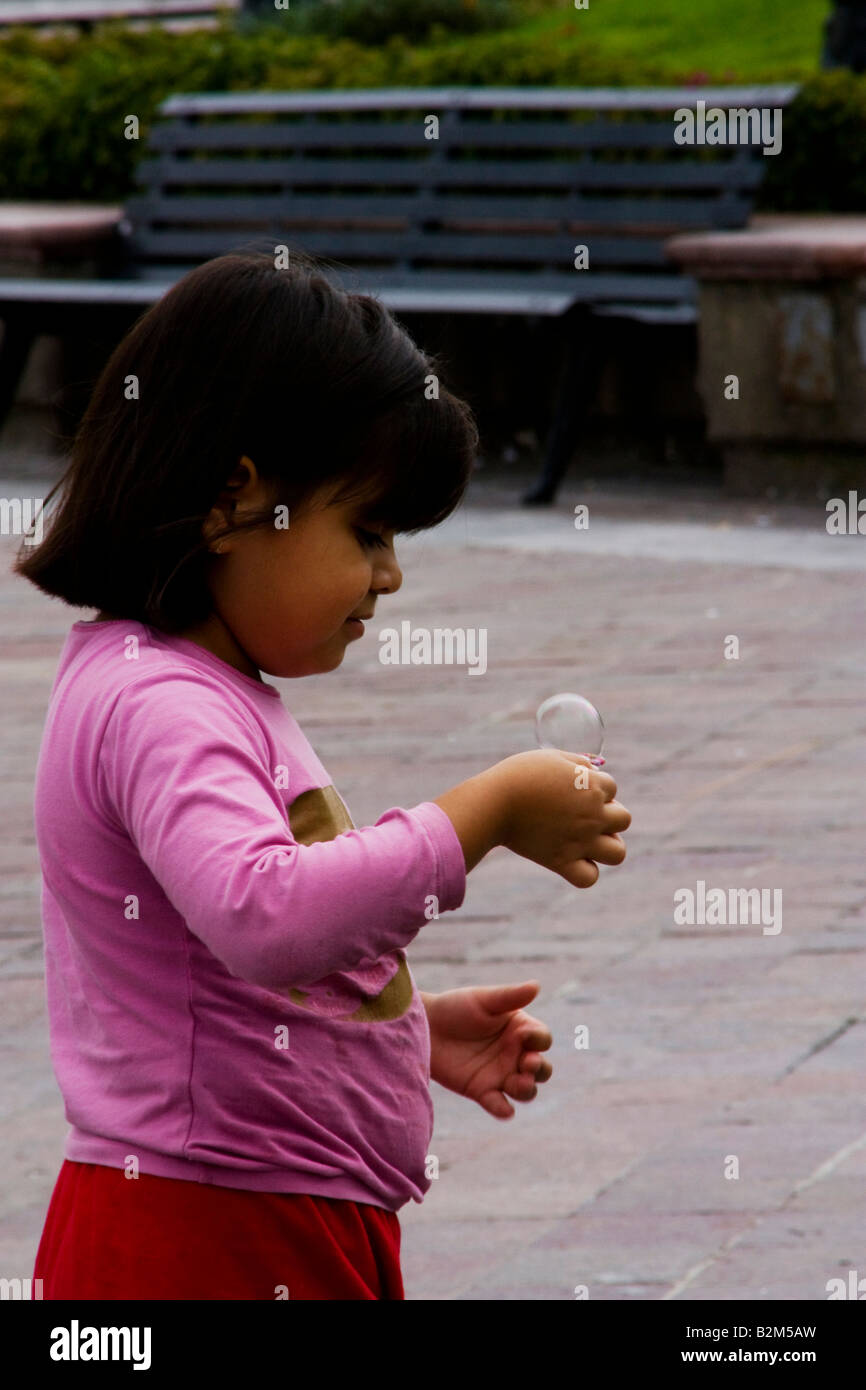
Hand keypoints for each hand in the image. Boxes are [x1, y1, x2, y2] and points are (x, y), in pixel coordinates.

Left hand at [425, 981, 552, 1119]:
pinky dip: (504, 1110)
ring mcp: (500, 1075)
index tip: (526, 1035)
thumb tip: (537, 986)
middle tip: (528, 1062)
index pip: (542, 1040)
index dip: (540, 1040)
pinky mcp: (482, 1091)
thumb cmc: (456, 1007)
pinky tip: (504, 1109)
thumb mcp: (484, 1000)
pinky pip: (499, 1106)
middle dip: (540, 1069)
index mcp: (520, 1031)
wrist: (425, 1027)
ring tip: (519, 1082)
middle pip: (541, 1069)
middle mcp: (515, 1055)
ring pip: (525, 1090)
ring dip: (527, 1089)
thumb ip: (511, 996)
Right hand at [493, 749, 630, 887]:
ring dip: (607, 846)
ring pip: (618, 853)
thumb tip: (594, 768)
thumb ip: (578, 762)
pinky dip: (584, 872)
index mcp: (593, 787)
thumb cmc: (519, 775)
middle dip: (608, 816)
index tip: (572, 789)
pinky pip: (588, 878)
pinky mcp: (561, 861)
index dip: (594, 787)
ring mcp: (580, 841)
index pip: (612, 788)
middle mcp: (592, 815)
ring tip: (587, 841)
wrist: (494, 802)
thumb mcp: (552, 757)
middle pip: (624, 819)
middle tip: (582, 815)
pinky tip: (572, 860)